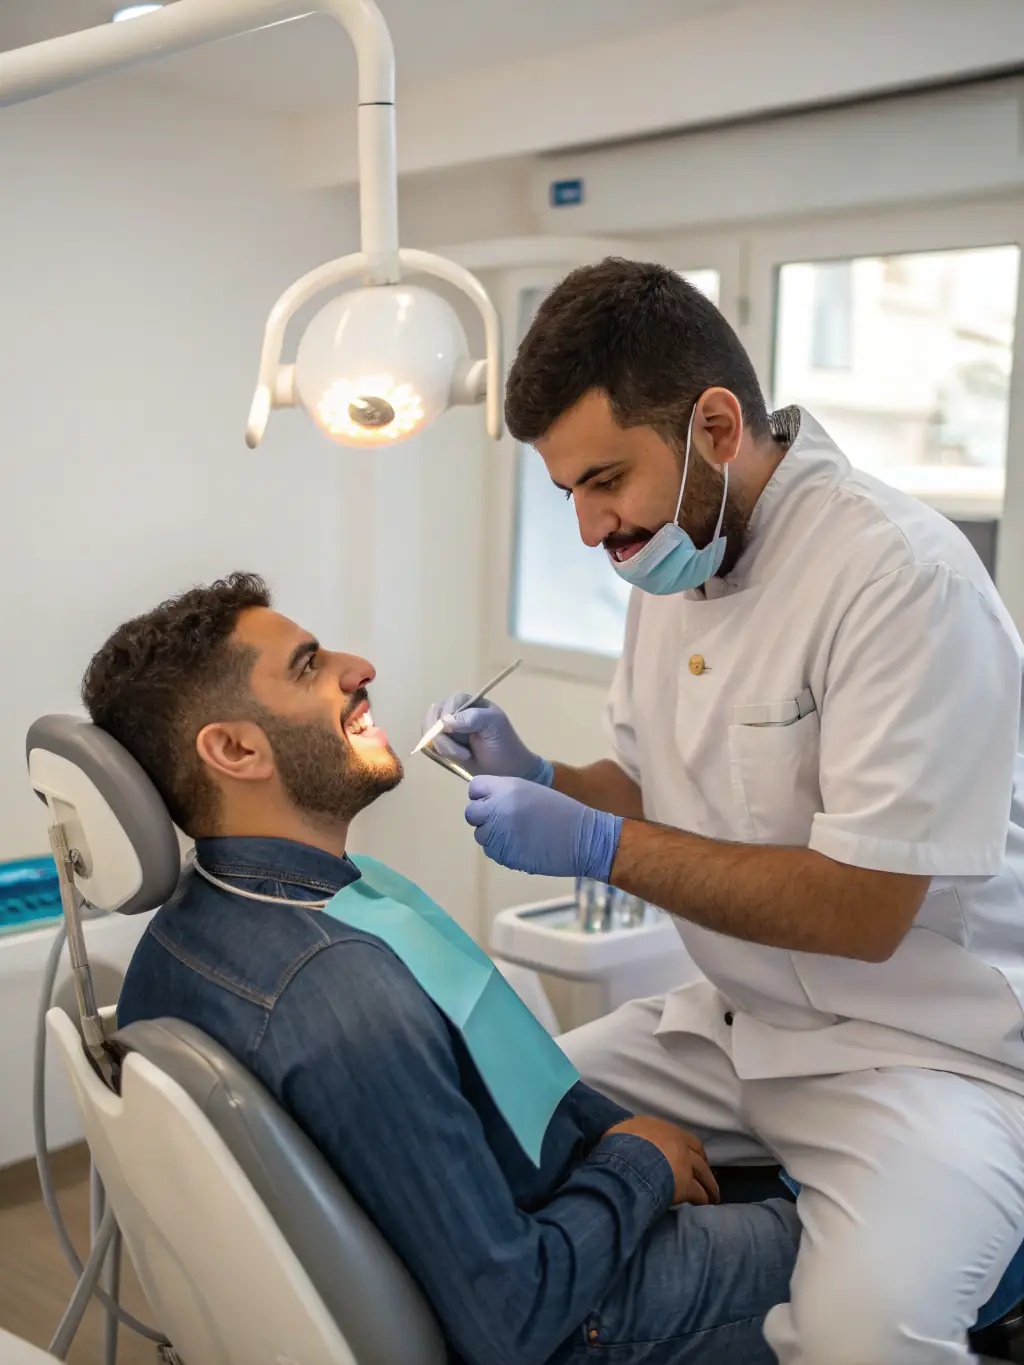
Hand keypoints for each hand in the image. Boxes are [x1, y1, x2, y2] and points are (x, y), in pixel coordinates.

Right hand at [423, 693, 552, 783]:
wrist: (508, 772)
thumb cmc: (505, 746)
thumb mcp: (494, 726)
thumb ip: (473, 718)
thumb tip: (444, 721)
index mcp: (471, 703)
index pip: (449, 703)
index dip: (447, 718)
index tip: (458, 734)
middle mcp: (457, 713)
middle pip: (434, 717)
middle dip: (443, 738)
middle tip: (463, 754)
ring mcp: (449, 730)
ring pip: (430, 732)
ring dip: (444, 747)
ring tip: (464, 757)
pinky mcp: (445, 745)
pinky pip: (431, 744)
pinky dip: (440, 753)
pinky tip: (457, 760)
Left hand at [465, 776, 622, 879]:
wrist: (584, 838)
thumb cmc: (563, 812)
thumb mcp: (533, 791)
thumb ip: (507, 795)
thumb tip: (488, 804)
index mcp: (507, 788)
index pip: (475, 788)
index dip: (482, 795)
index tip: (494, 801)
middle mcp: (498, 809)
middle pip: (472, 813)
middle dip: (484, 817)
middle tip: (503, 820)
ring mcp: (499, 834)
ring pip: (481, 835)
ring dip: (492, 835)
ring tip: (516, 834)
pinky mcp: (505, 855)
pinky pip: (493, 852)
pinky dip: (502, 850)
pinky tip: (521, 846)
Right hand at [606, 1117, 719, 1206]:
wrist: (628, 1159)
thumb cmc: (622, 1142)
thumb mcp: (626, 1130)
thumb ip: (634, 1135)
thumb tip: (629, 1140)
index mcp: (667, 1131)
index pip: (688, 1140)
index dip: (693, 1151)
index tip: (697, 1159)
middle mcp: (680, 1145)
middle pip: (700, 1158)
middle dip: (705, 1169)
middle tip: (707, 1179)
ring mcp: (685, 1166)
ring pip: (704, 1176)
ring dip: (709, 1186)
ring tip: (712, 1197)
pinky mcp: (686, 1185)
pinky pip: (698, 1194)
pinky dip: (701, 1199)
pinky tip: (702, 1206)